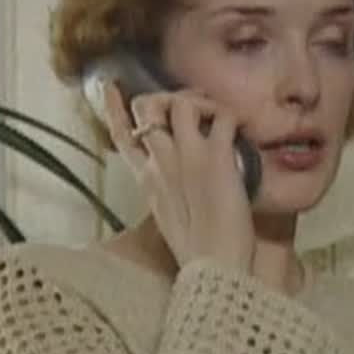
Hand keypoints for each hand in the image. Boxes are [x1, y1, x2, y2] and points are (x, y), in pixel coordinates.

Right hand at [104, 82, 253, 273]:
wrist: (214, 266)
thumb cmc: (196, 251)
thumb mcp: (167, 218)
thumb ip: (165, 192)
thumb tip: (179, 181)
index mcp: (146, 178)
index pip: (120, 135)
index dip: (114, 107)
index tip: (111, 86)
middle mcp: (160, 161)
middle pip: (146, 107)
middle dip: (168, 97)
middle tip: (195, 106)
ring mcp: (186, 156)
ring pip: (180, 102)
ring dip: (201, 100)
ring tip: (218, 115)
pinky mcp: (215, 158)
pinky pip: (223, 116)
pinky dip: (232, 114)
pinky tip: (242, 128)